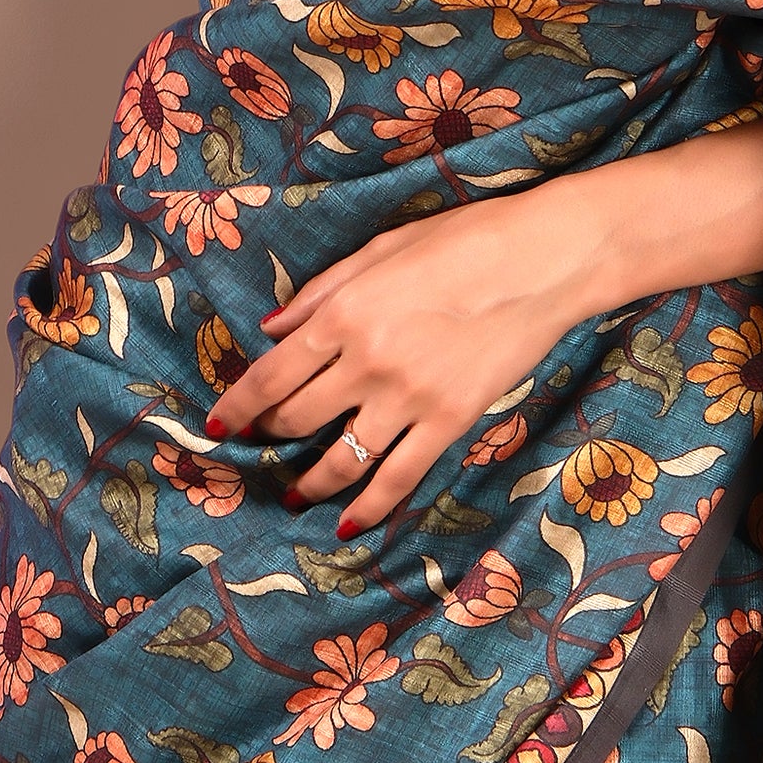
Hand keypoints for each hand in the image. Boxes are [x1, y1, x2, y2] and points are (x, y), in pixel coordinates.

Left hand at [206, 194, 591, 537]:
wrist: (543, 259)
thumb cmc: (466, 238)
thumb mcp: (383, 248)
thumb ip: (321, 292)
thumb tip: (271, 329)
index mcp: (344, 313)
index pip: (270, 374)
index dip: (238, 406)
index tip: (219, 426)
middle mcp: (366, 361)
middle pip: (297, 418)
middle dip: (272, 436)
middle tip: (265, 445)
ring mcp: (407, 397)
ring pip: (340, 459)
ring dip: (310, 483)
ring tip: (295, 495)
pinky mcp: (448, 421)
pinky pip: (398, 477)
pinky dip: (369, 507)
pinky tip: (350, 523)